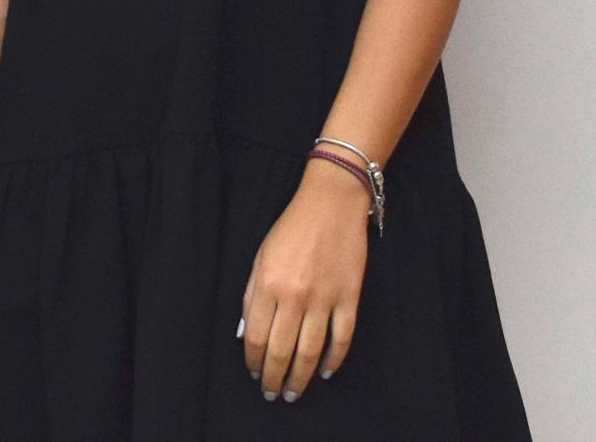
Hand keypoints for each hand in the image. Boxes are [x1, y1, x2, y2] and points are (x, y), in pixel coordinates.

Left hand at [240, 160, 370, 402]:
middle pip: (282, 351)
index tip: (255, 373)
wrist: (331, 203)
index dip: (254, 361)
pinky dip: (333, 360)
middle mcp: (295, 295)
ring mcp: (324, 298)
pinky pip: (341, 338)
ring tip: (294, 393)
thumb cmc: (291, 228)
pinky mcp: (349, 297)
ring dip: (300, 378)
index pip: (257, 337)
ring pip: (310, 351)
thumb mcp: (261, 257)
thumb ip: (252, 296)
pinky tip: (324, 372)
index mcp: (268, 284)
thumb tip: (246, 334)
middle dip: (275, 378)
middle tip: (273, 393)